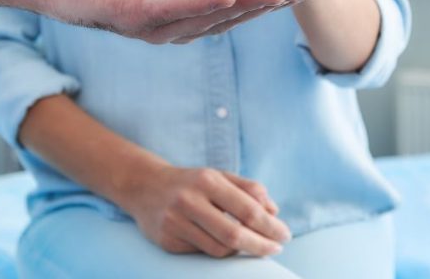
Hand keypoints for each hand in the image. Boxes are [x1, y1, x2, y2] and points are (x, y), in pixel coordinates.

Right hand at [122, 165, 289, 257]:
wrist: (145, 186)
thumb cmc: (191, 182)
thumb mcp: (219, 176)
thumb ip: (249, 189)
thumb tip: (274, 211)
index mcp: (207, 181)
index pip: (247, 209)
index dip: (270, 226)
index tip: (284, 235)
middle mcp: (189, 201)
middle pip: (235, 234)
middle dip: (261, 245)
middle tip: (276, 249)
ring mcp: (175, 222)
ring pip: (219, 248)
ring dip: (241, 250)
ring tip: (251, 244)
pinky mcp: (166, 240)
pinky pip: (202, 253)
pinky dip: (218, 250)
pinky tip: (224, 243)